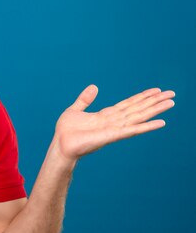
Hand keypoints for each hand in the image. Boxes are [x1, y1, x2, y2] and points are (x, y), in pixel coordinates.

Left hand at [53, 85, 174, 161]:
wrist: (60, 145)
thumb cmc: (66, 132)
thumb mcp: (75, 110)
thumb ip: (85, 99)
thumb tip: (94, 87)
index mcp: (106, 115)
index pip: (128, 104)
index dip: (142, 97)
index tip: (156, 90)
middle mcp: (113, 122)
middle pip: (138, 109)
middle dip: (154, 101)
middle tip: (171, 94)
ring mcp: (114, 129)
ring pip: (139, 117)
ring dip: (155, 110)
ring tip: (170, 103)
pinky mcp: (111, 136)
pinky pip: (132, 130)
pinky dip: (146, 126)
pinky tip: (160, 122)